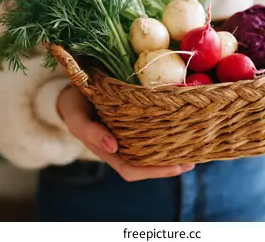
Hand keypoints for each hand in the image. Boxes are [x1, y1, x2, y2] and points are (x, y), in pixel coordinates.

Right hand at [56, 86, 194, 180]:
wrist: (71, 91)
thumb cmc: (74, 105)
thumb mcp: (76, 117)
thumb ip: (89, 132)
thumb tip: (113, 146)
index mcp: (108, 150)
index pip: (132, 170)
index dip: (154, 172)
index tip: (176, 166)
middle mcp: (120, 146)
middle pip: (147, 164)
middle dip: (170, 165)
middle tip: (192, 160)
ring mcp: (128, 135)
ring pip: (152, 150)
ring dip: (171, 151)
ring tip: (193, 147)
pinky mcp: (133, 121)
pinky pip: (152, 133)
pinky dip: (167, 134)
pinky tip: (181, 128)